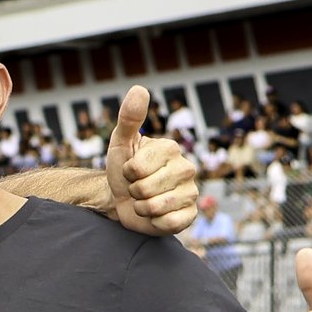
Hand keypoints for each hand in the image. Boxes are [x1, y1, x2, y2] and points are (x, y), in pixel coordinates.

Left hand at [106, 85, 198, 235]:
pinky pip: (170, 223)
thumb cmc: (121, 169)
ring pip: (156, 207)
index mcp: (170, 149)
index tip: (129, 170)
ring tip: (144, 201)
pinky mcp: (190, 215)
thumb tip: (139, 88)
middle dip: (133, 191)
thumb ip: (129, 118)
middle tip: (136, 187)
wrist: (123, 200)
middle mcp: (186, 168)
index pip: (137, 168)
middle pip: (146, 188)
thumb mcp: (120, 143)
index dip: (126, 172)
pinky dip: (155, 222)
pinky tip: (156, 215)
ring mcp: (191, 192)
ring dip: (141, 208)